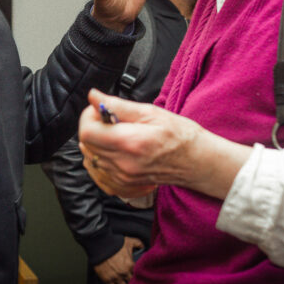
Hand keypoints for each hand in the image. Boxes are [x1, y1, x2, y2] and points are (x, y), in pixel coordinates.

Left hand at [78, 89, 251, 199]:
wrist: (197, 162)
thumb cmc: (180, 135)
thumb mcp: (150, 112)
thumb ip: (117, 106)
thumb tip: (94, 97)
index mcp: (129, 143)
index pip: (87, 132)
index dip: (88, 117)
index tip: (99, 110)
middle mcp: (123, 164)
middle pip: (87, 145)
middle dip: (92, 128)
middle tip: (109, 119)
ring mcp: (123, 178)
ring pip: (91, 158)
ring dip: (96, 144)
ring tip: (115, 135)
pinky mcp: (124, 186)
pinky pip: (99, 174)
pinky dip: (101, 160)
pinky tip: (114, 151)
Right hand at [93, 235, 144, 283]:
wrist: (100, 245)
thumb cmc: (115, 243)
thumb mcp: (129, 241)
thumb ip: (139, 244)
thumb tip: (144, 247)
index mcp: (131, 265)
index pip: (139, 276)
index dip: (140, 278)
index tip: (141, 280)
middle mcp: (124, 273)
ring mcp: (115, 277)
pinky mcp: (107, 280)